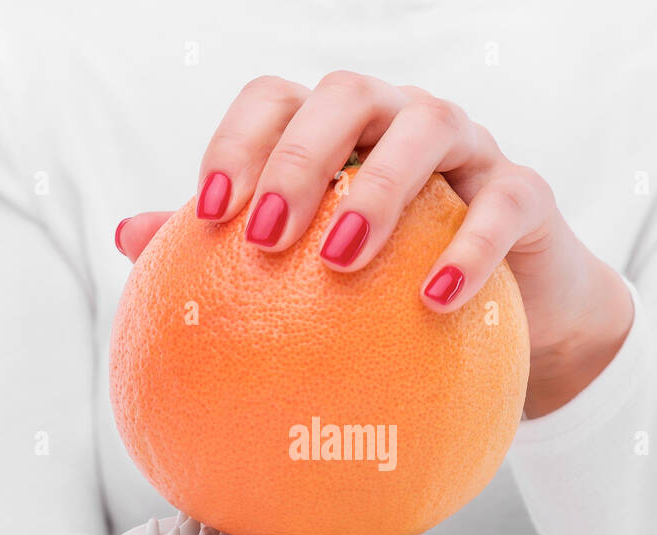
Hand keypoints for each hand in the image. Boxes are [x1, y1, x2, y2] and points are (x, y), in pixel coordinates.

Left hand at [116, 72, 633, 417]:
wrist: (518, 317)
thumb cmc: (398, 290)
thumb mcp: (314, 275)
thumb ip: (232, 249)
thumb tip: (128, 236)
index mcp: (341, 133)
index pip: (276, 100)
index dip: (237, 141)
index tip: (208, 214)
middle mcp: (400, 121)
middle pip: (344, 94)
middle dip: (298, 157)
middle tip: (266, 237)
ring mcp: (469, 149)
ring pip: (426, 125)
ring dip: (377, 187)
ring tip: (339, 260)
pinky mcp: (528, 194)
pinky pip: (504, 203)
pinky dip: (471, 246)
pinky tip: (436, 299)